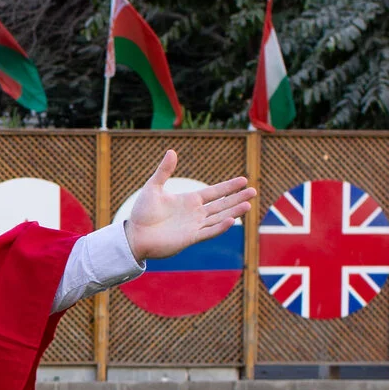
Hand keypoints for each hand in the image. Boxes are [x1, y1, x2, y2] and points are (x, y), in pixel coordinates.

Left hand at [121, 149, 254, 263]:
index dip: (229, 187)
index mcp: (189, 201)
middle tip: (254, 191)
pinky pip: (209, 231)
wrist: (135, 234)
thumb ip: (164, 171)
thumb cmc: (142, 212)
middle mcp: (195, 213)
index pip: (214, 192)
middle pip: (222, 204)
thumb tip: (172, 151)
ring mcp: (194, 226)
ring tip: (248, 204)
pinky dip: (220, 226)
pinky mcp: (190, 238)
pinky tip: (232, 219)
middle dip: (237, 198)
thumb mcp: (153, 187)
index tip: (243, 180)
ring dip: (234, 211)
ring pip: (219, 217)